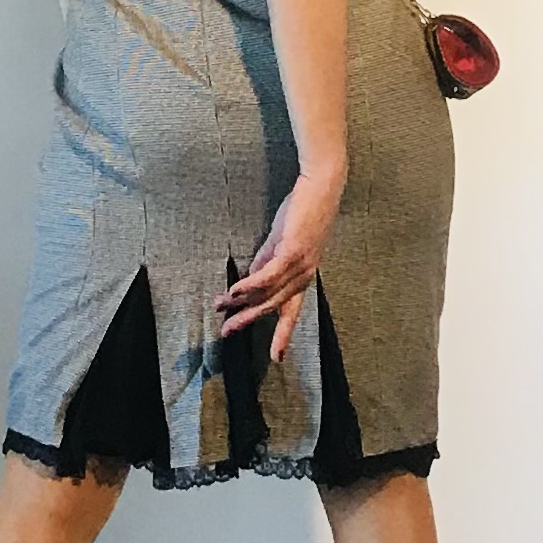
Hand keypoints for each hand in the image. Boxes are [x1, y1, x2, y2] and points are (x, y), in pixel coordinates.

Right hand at [215, 169, 344, 361]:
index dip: (283, 335)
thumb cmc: (303, 211)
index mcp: (303, 276)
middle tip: (227, 332)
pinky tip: (234, 291)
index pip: (292, 311)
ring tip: (220, 308)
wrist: (321, 186)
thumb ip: (265, 262)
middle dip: (249, 321)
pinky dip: (249, 285)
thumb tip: (249, 281)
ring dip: (241, 303)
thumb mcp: (280, 242)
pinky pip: (268, 276)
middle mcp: (304, 275)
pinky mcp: (293, 250)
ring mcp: (300, 264)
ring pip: (268, 293)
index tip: (275, 357)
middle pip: (275, 307)